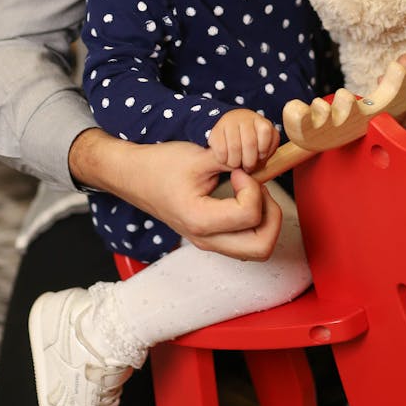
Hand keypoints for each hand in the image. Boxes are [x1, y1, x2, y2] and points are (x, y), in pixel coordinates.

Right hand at [68, 129, 281, 259]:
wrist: (133, 176)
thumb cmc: (160, 165)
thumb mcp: (198, 156)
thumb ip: (232, 159)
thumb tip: (259, 160)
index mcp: (201, 220)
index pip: (250, 215)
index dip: (253, 186)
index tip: (239, 169)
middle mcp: (206, 240)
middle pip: (262, 247)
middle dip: (271, 214)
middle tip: (258, 187)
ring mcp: (209, 242)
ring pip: (256, 248)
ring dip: (265, 220)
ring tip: (251, 191)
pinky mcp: (210, 237)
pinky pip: (244, 241)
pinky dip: (255, 222)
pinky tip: (243, 196)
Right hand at [208, 108, 279, 171]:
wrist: (229, 134)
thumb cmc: (251, 144)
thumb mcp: (263, 146)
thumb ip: (267, 151)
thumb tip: (261, 160)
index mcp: (260, 121)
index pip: (266, 131)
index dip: (264, 149)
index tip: (260, 157)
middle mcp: (245, 118)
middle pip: (250, 142)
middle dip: (249, 162)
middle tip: (248, 168)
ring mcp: (229, 122)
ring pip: (235, 147)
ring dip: (236, 163)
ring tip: (237, 165)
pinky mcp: (215, 130)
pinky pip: (221, 150)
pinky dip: (224, 160)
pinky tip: (226, 159)